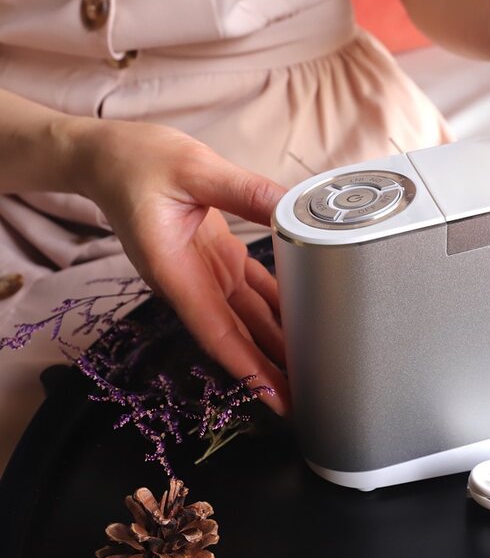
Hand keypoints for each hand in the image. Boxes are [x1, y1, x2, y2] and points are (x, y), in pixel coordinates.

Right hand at [66, 119, 288, 413]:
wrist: (107, 158)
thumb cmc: (136, 162)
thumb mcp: (195, 168)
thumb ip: (246, 192)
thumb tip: (293, 209)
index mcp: (176, 272)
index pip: (218, 332)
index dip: (248, 369)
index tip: (275, 399)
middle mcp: (191, 282)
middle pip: (238, 337)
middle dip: (270, 370)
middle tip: (309, 396)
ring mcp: (206, 273)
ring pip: (249, 318)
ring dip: (278, 343)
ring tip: (314, 365)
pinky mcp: (217, 259)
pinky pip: (253, 290)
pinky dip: (278, 306)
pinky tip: (305, 318)